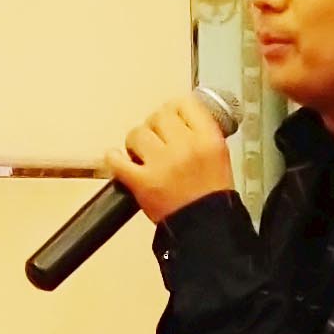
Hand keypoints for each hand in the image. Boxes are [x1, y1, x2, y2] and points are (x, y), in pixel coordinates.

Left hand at [112, 93, 236, 223]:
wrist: (205, 229)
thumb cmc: (212, 196)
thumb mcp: (219, 155)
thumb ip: (201, 132)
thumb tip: (181, 116)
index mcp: (208, 139)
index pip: (185, 104)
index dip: (175, 109)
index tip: (172, 117)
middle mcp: (185, 147)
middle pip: (159, 115)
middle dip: (155, 126)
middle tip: (157, 139)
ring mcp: (161, 164)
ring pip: (137, 133)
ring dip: (136, 142)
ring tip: (142, 154)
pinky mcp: (141, 182)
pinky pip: (117, 160)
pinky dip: (114, 158)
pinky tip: (119, 159)